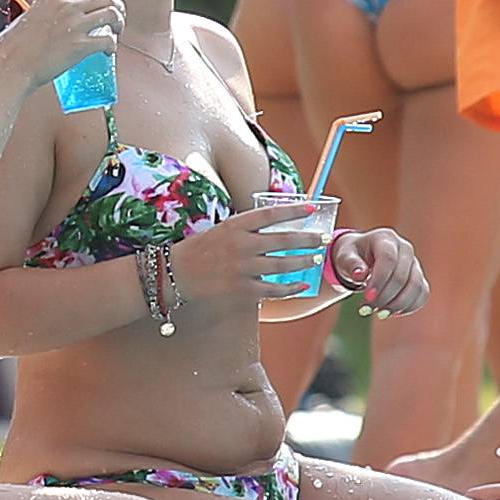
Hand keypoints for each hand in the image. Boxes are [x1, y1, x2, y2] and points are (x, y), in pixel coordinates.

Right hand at [0, 0, 123, 92]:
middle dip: (117, 7)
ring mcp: (74, 24)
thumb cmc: (17, 44)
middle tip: (118, 19)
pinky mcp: (80, 45)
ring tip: (115, 34)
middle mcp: (66, 5)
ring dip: (119, 24)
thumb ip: (54, 9)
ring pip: (112, 15)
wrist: (10, 63)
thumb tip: (73, 13)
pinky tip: (108, 51)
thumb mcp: (34, 13)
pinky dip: (112, 45)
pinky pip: (108, 40)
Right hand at [166, 200, 322, 302]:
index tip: (313, 209)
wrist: (176, 274)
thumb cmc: (202, 248)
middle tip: (323, 238)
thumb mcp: (224, 229)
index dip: (294, 211)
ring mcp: (242, 269)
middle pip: (283, 241)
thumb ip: (248, 227)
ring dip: (303, 262)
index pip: (271, 214)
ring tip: (315, 259)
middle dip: (308, 240)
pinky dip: (291, 288)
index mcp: (236, 225)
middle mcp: (241, 245)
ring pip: (283, 265)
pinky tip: (302, 285)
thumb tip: (279, 223)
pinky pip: (273, 290)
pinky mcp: (242, 290)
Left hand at [330, 227, 427, 313]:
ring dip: (398, 304)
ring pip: (416, 286)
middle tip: (367, 310)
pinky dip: (409, 306)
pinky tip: (392, 313)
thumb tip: (359, 275)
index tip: (367, 298)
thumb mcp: (345, 256)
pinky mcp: (419, 277)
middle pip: (402, 276)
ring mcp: (414, 263)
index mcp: (385, 238)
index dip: (379, 280)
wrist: (362, 256)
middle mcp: (404, 248)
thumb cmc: (352, 255)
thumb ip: (351, 264)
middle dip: (385, 297)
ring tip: (380, 314)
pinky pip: (423, 293)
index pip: (388, 258)